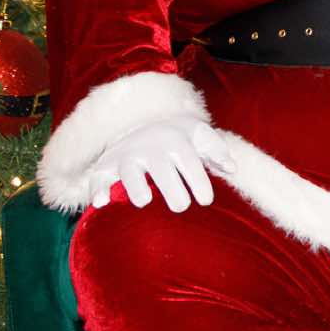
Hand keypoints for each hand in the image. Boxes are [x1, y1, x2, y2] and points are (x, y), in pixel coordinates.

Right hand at [90, 118, 225, 211]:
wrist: (151, 123)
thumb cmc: (184, 139)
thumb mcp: (203, 138)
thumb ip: (217, 153)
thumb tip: (232, 168)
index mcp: (176, 141)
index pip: (188, 161)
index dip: (197, 180)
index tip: (207, 201)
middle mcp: (149, 147)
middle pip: (159, 168)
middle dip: (170, 187)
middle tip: (181, 207)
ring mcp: (126, 156)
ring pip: (128, 171)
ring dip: (134, 186)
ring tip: (144, 201)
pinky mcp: (106, 165)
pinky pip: (98, 177)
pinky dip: (97, 189)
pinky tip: (100, 203)